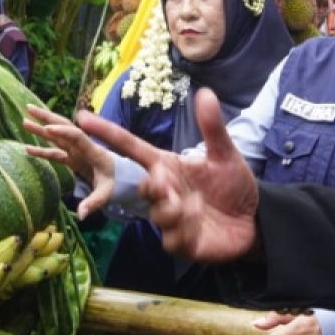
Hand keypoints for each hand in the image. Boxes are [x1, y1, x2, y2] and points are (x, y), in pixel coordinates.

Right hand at [23, 105, 115, 219]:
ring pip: (57, 137)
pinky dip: (42, 150)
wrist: (126, 179)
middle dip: (47, 117)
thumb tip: (81, 215)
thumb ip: (94, 203)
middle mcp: (84, 147)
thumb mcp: (107, 195)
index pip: (78, 137)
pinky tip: (27, 149)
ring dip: (41, 129)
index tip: (48, 128)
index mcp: (94, 152)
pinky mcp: (74, 159)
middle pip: (64, 127)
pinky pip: (56, 152)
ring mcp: (78, 152)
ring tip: (24, 122)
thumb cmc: (119, 184)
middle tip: (28, 108)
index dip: (64, 132)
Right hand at [76, 87, 258, 262]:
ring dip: (177, 210)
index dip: (107, 132)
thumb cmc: (232, 184)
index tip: (81, 116)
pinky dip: (186, 231)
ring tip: (198, 207)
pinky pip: (171, 238)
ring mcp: (169, 218)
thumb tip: (205, 92)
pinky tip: (201, 225)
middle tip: (168, 185)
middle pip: (141, 186)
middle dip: (153, 186)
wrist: (252, 220)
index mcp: (167, 165)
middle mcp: (163, 190)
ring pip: (157, 214)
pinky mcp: (180, 242)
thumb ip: (212, 126)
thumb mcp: (224, 153)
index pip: (131, 147)